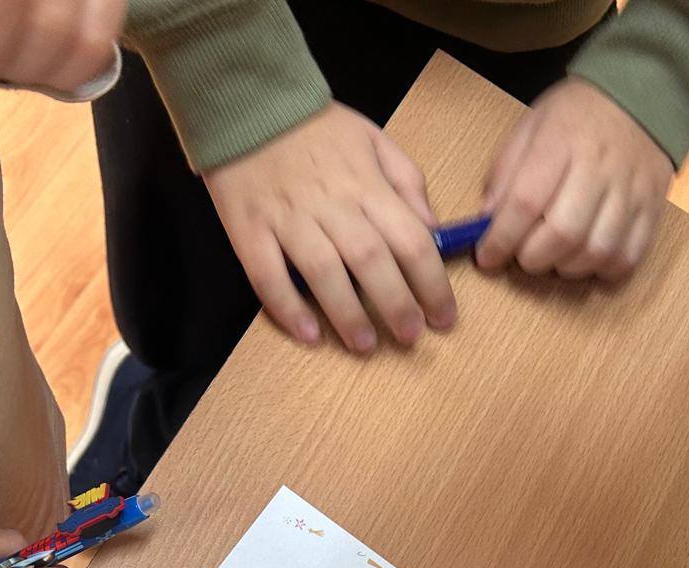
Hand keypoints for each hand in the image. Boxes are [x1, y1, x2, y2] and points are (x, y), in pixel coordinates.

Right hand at [204, 103, 456, 353]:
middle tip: (411, 338)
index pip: (411, 240)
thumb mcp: (373, 138)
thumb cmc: (315, 127)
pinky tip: (309, 334)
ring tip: (366, 345)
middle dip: (396, 305)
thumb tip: (433, 230)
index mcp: (366, 185)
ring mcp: (288, 218)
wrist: (245, 101)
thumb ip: (406, 182)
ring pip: (323, 273)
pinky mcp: (249, 230)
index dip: (432, 284)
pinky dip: (288, 308)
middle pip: (371, 261)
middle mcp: (330, 204)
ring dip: (347, 314)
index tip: (443, 316)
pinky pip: (267, 276)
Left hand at [477, 79, 672, 278]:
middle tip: (524, 254)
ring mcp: (631, 190)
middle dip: (533, 258)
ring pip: (597, 252)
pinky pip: (628, 257)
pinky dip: (602, 269)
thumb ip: (505, 173)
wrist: (639, 95)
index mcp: (561, 141)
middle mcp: (600, 166)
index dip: (501, 239)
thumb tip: (487, 222)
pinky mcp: (652, 209)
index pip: (526, 202)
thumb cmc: (574, 118)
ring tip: (555, 255)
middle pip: (564, 233)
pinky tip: (587, 256)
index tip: (487, 257)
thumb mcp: (529, 128)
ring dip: (567, 266)